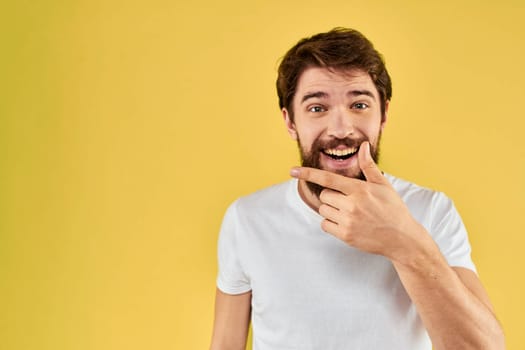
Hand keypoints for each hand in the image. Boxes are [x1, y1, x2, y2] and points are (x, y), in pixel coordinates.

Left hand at [290, 142, 424, 260]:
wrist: (401, 238)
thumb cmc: (393, 209)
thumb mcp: (383, 185)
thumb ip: (368, 166)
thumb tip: (363, 146)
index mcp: (359, 190)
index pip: (328, 179)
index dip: (308, 173)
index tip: (292, 171)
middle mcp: (352, 205)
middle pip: (324, 195)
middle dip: (331, 196)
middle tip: (348, 201)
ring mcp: (348, 221)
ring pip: (323, 210)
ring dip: (331, 209)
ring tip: (350, 213)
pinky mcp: (345, 235)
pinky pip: (325, 225)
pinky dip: (331, 223)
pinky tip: (346, 223)